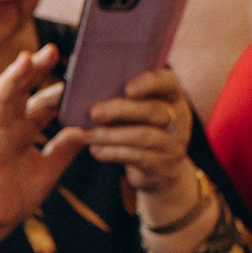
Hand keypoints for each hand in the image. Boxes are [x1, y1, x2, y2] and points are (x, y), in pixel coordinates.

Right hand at [0, 44, 90, 232]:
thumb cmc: (17, 195)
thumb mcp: (50, 168)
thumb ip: (66, 147)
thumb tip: (88, 127)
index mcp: (23, 130)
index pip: (41, 101)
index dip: (57, 86)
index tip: (77, 69)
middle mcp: (7, 128)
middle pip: (20, 92)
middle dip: (33, 70)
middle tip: (52, 50)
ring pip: (0, 102)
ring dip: (11, 80)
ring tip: (24, 59)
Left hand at [87, 67, 197, 209]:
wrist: (161, 170)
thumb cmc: (139, 128)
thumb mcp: (136, 112)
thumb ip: (116, 99)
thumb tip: (73, 97)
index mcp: (171, 96)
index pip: (168, 82)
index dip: (149, 83)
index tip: (127, 89)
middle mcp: (178, 118)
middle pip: (153, 110)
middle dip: (121, 110)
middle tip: (94, 112)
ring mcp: (172, 143)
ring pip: (143, 136)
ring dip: (111, 135)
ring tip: (87, 135)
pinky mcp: (162, 164)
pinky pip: (137, 157)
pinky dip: (113, 152)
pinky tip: (96, 150)